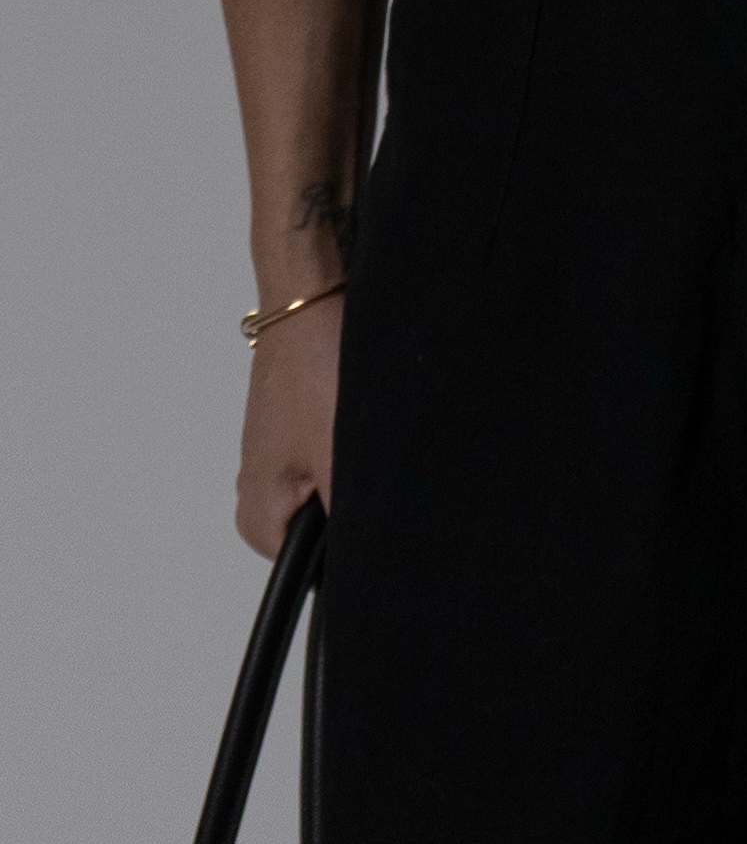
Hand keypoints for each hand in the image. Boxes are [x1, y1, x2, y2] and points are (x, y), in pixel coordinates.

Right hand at [235, 291, 342, 556]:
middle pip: (327, 525)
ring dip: (359, 461)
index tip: (373, 510)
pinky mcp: (303, 421)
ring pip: (337, 481)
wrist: (313, 293)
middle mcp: (263, 489)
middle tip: (368, 457)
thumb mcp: (338, 457)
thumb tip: (365, 567)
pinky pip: (336, 446)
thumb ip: (347, 521)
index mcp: (258, 516)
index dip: (352, 544)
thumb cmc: (313, 367)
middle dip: (358, 497)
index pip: (312, 569)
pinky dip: (355, 433)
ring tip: (365, 425)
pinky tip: (365, 408)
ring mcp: (284, 452)